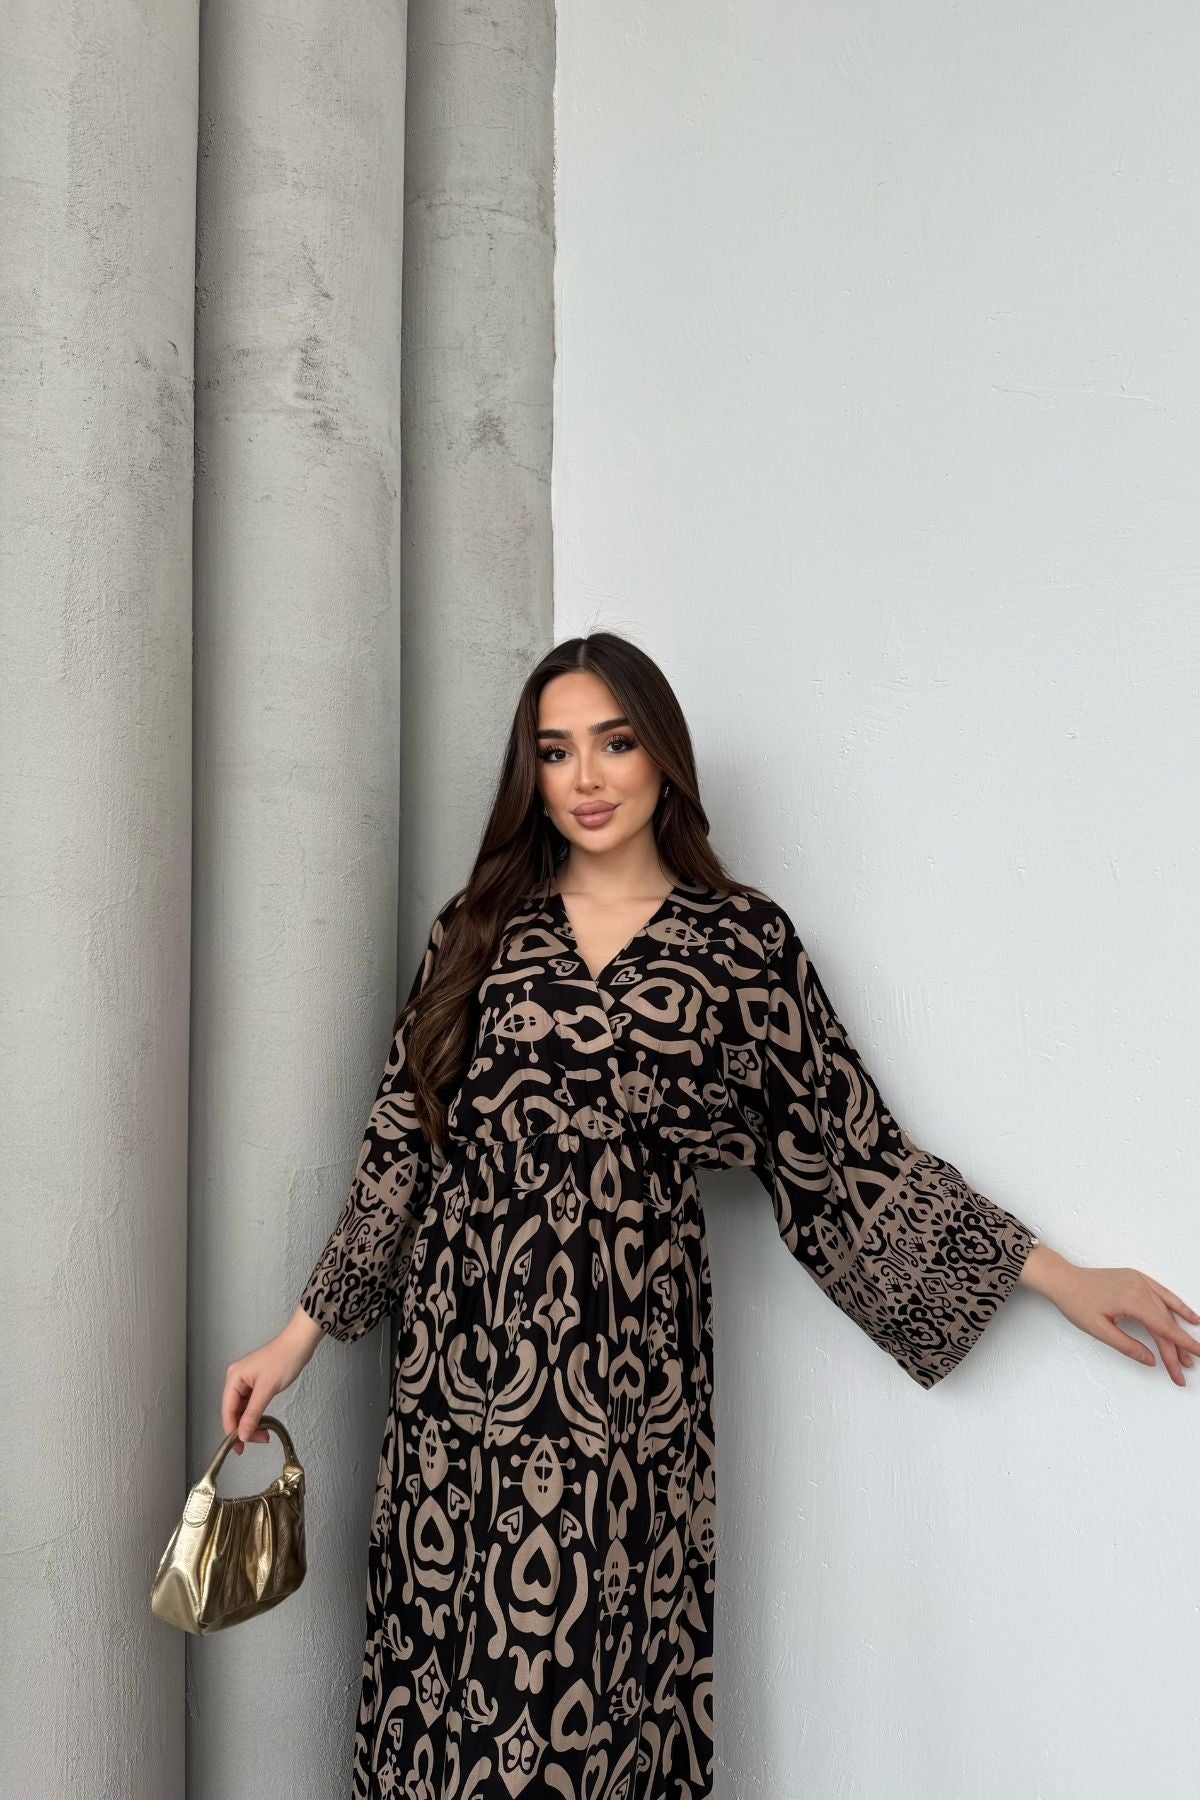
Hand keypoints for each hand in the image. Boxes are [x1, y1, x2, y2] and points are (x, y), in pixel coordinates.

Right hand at [221, 1308, 323, 1452]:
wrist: (300, 1343)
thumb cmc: (284, 1359)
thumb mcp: (267, 1389)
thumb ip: (253, 1414)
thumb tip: (242, 1434)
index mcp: (234, 1378)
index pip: (227, 1410)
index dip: (232, 1430)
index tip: (239, 1447)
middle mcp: (236, 1379)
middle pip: (234, 1411)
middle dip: (244, 1427)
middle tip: (258, 1440)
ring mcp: (247, 1381)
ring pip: (243, 1409)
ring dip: (252, 1422)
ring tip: (264, 1434)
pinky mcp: (257, 1383)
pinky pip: (252, 1403)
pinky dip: (257, 1414)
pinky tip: (264, 1423)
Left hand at [1028, 1247, 1199, 1385]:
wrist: (1063, 1279)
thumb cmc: (1076, 1303)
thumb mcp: (1099, 1330)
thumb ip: (1127, 1346)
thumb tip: (1151, 1360)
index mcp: (1131, 1300)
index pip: (1163, 1327)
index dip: (1182, 1344)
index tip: (1197, 1355)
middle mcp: (1139, 1288)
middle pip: (1165, 1322)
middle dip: (1177, 1347)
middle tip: (1184, 1369)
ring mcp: (1139, 1281)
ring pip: (1166, 1309)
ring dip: (1179, 1330)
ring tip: (1191, 1350)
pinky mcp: (1136, 1278)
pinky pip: (1162, 1293)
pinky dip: (1176, 1305)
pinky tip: (1189, 1316)